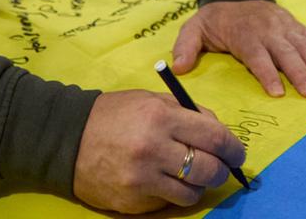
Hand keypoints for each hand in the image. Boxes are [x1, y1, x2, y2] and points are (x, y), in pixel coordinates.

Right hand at [72, 89, 243, 212]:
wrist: (67, 139)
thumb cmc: (115, 115)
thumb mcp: (151, 101)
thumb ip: (188, 113)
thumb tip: (219, 132)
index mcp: (162, 117)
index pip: (214, 137)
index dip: (233, 148)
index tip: (238, 154)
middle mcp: (154, 149)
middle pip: (208, 169)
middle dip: (222, 171)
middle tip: (222, 169)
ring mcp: (142, 179)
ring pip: (192, 193)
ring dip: (199, 187)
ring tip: (193, 177)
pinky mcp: (132, 201)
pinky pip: (167, 203)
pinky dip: (173, 195)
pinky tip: (165, 183)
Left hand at [172, 0, 305, 98]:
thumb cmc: (215, 19)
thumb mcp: (194, 28)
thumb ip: (186, 46)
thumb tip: (178, 67)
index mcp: (245, 33)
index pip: (258, 55)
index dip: (267, 73)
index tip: (277, 92)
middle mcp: (270, 30)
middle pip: (286, 53)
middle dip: (300, 74)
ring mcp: (287, 28)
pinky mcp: (298, 28)